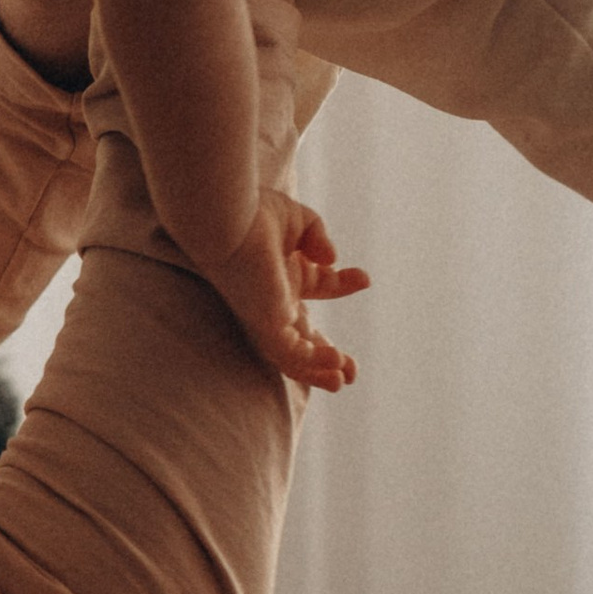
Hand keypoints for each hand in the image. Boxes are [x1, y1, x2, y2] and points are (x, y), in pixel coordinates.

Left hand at [206, 189, 368, 391]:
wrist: (229, 219)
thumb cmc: (254, 213)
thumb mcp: (297, 221)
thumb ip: (316, 238)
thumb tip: (331, 261)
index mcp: (283, 271)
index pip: (317, 286)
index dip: (342, 285)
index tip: (363, 278)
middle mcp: (273, 298)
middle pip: (302, 335)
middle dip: (326, 353)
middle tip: (350, 369)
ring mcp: (268, 314)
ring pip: (292, 355)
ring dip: (318, 370)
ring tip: (344, 379)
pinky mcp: (264, 323)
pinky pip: (288, 354)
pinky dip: (311, 362)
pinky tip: (334, 364)